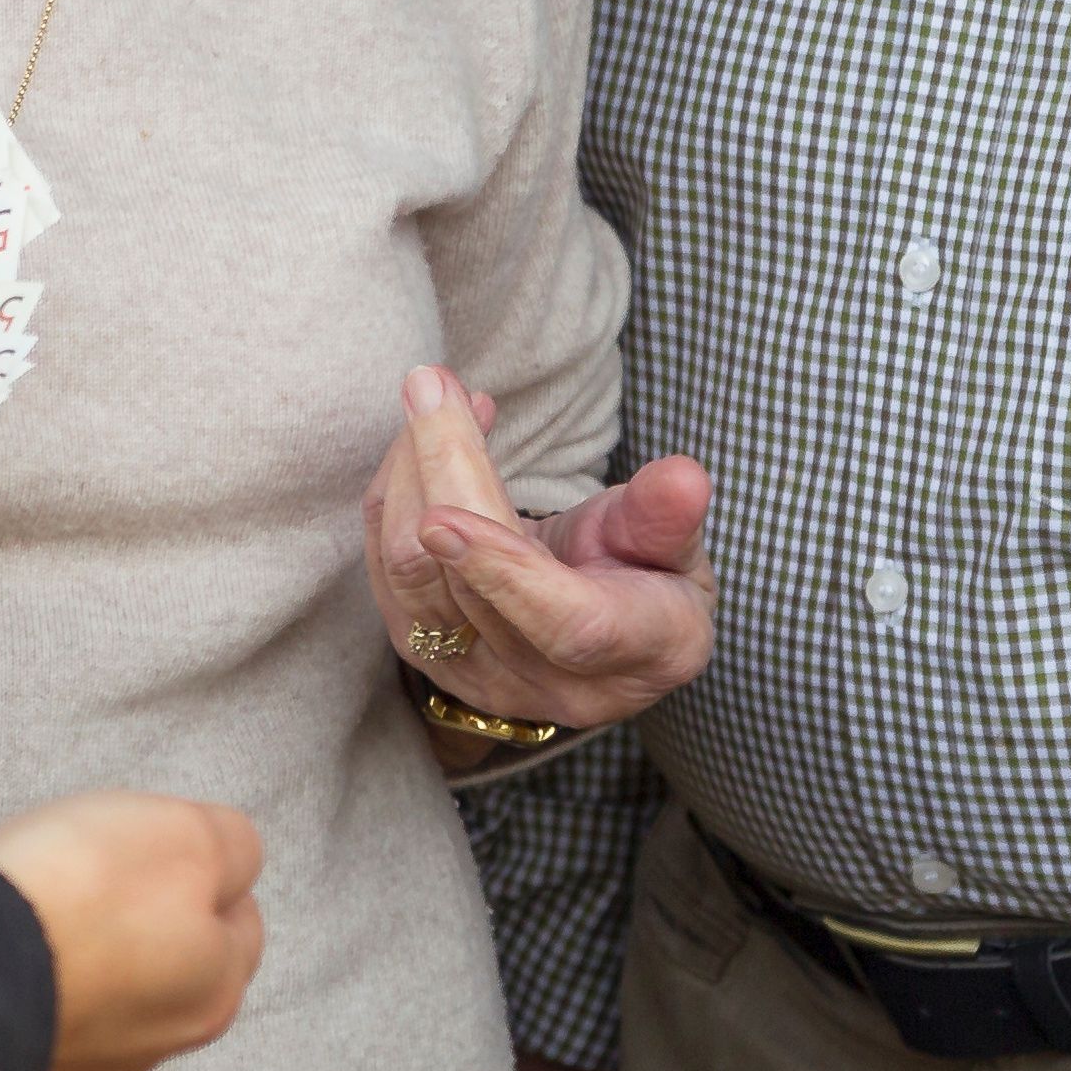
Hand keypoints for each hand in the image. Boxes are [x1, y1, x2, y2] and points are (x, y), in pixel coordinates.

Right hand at [0, 790, 266, 1070]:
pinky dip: (31, 988)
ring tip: (43, 911)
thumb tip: (230, 861)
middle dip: (150, 925)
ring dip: (87, 961)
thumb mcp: (185, 834)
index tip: (161, 848)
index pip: (239, 922)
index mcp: (215, 990)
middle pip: (171, 968)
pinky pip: (39, 1019)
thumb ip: (229, 845)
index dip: (206, 874)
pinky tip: (3, 956)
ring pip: (104, 999)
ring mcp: (82, 1070)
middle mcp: (158, 1046)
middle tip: (101, 875)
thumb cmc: (77, 895)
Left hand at [364, 366, 712, 736]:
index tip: (445, 517)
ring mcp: (481, 681)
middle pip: (468, 590)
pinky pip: (386, 573)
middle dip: (444, 472)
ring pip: (412, 579)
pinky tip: (424, 440)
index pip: (564, 625)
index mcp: (638, 654)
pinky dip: (398, 493)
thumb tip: (684, 477)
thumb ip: (667, 514)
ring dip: (411, 473)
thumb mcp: (678, 545)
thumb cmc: (646, 576)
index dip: (506, 573)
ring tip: (434, 395)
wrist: (595, 629)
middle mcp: (552, 686)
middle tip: (434, 384)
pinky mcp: (427, 657)